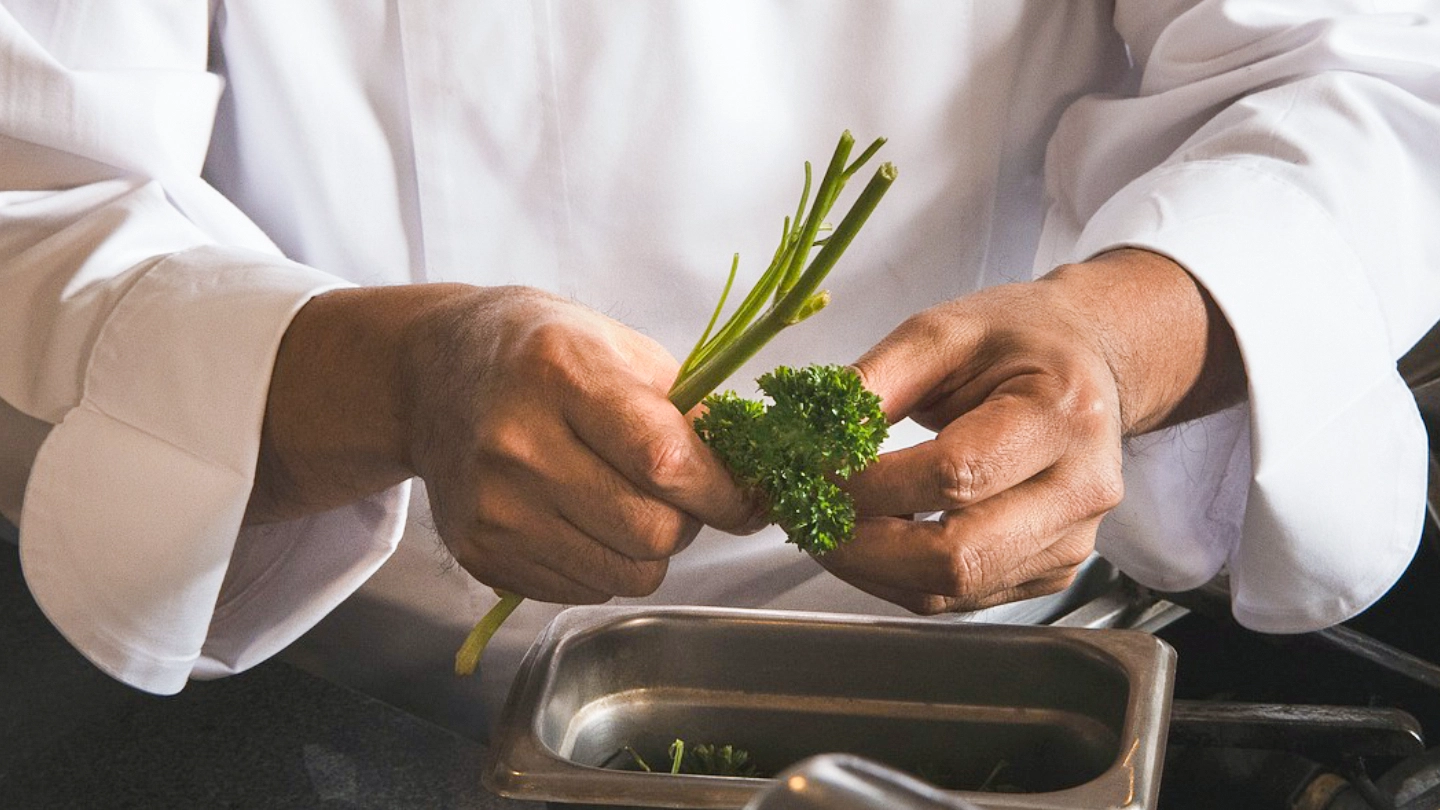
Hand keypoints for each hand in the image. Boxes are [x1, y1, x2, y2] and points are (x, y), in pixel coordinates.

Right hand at [248, 284, 756, 603]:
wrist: (431, 375)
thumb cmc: (542, 353)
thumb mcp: (620, 348)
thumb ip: (689, 411)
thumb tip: (753, 479)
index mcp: (562, 374)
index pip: (666, 461)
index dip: (724, 492)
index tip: (748, 497)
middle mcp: (517, 444)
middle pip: (651, 533)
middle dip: (687, 521)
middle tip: (674, 491)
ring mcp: (492, 507)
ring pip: (624, 576)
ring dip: (647, 550)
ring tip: (624, 501)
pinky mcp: (479, 553)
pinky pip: (582, 591)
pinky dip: (602, 565)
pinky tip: (581, 517)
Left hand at [816, 249, 1243, 613]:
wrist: (1088, 365)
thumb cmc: (1020, 341)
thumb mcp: (943, 331)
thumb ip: (876, 381)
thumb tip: (812, 434)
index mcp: (1061, 414)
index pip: (953, 475)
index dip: (869, 483)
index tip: (810, 467)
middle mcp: (1080, 489)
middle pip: (955, 556)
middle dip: (859, 544)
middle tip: (802, 512)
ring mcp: (1069, 542)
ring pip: (948, 589)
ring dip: (867, 566)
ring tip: (824, 520)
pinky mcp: (1047, 572)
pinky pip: (955, 595)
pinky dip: (896, 575)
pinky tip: (869, 534)